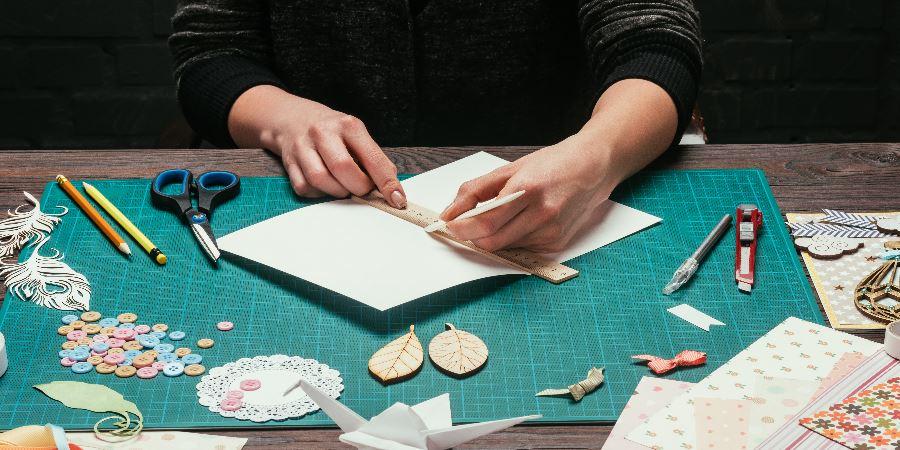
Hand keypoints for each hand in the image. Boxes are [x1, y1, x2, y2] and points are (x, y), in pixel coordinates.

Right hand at [228, 85, 405, 206]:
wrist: (292, 118)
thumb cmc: (332, 130)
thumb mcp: (356, 134)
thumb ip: (373, 158)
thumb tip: (391, 186)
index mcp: (348, 125)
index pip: (371, 158)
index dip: (387, 183)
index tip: (397, 199)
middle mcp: (323, 133)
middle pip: (344, 169)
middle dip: (359, 187)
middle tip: (363, 189)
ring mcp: (303, 147)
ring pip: (321, 180)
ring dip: (338, 191)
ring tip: (344, 186)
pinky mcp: (289, 162)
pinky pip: (305, 187)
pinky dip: (319, 193)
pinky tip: (326, 185)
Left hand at [439, 78, 677, 251]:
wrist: (595, 167)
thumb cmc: (553, 164)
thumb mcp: (510, 168)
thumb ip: (475, 190)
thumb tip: (449, 213)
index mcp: (527, 188)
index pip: (485, 221)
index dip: (461, 228)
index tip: (449, 226)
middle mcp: (542, 212)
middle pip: (492, 240)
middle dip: (472, 237)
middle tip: (464, 226)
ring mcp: (552, 230)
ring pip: (505, 247)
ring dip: (493, 237)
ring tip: (499, 217)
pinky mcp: (557, 242)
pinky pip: (522, 249)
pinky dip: (512, 239)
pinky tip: (521, 222)